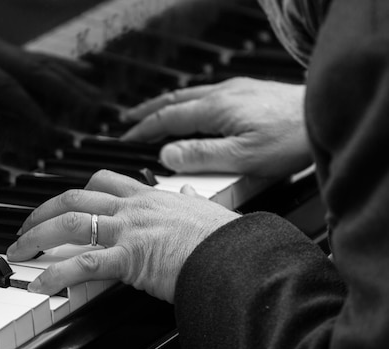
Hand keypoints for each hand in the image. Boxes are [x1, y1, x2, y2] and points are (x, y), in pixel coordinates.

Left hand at [0, 11, 98, 123]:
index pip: (3, 84)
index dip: (27, 106)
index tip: (46, 127)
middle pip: (33, 69)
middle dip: (64, 90)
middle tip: (90, 108)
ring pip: (40, 60)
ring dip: (70, 77)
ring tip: (96, 93)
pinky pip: (36, 55)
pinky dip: (62, 63)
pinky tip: (82, 70)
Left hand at [6, 170, 239, 302]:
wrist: (237, 257)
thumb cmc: (225, 239)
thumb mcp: (205, 209)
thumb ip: (190, 199)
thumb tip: (185, 191)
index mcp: (149, 197)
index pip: (102, 182)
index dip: (75, 192)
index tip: (60, 204)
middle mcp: (133, 208)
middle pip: (74, 198)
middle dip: (42, 211)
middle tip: (26, 227)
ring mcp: (129, 231)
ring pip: (70, 222)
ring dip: (37, 236)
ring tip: (19, 251)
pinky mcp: (130, 258)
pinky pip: (83, 263)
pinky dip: (56, 273)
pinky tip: (40, 284)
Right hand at [121, 77, 311, 177]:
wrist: (324, 115)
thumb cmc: (291, 138)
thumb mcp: (243, 157)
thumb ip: (202, 157)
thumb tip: (168, 155)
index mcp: (215, 109)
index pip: (167, 118)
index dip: (144, 130)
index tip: (126, 140)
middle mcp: (222, 94)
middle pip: (174, 101)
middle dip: (148, 112)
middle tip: (129, 121)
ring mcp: (236, 90)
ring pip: (190, 96)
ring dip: (167, 106)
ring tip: (154, 116)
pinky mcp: (248, 93)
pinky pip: (207, 95)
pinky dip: (189, 104)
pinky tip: (194, 113)